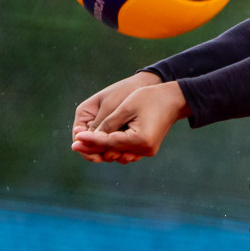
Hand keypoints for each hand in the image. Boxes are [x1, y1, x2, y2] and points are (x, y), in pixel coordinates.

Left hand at [72, 82, 187, 162]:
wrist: (174, 99)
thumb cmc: (151, 98)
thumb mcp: (126, 108)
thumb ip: (108, 124)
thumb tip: (89, 137)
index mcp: (140, 140)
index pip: (109, 142)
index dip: (90, 141)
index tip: (75, 140)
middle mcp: (144, 150)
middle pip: (112, 151)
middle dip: (93, 147)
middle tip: (74, 145)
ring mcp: (146, 151)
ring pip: (117, 153)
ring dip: (101, 148)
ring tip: (83, 145)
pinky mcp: (146, 149)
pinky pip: (125, 150)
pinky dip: (112, 147)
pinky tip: (99, 144)